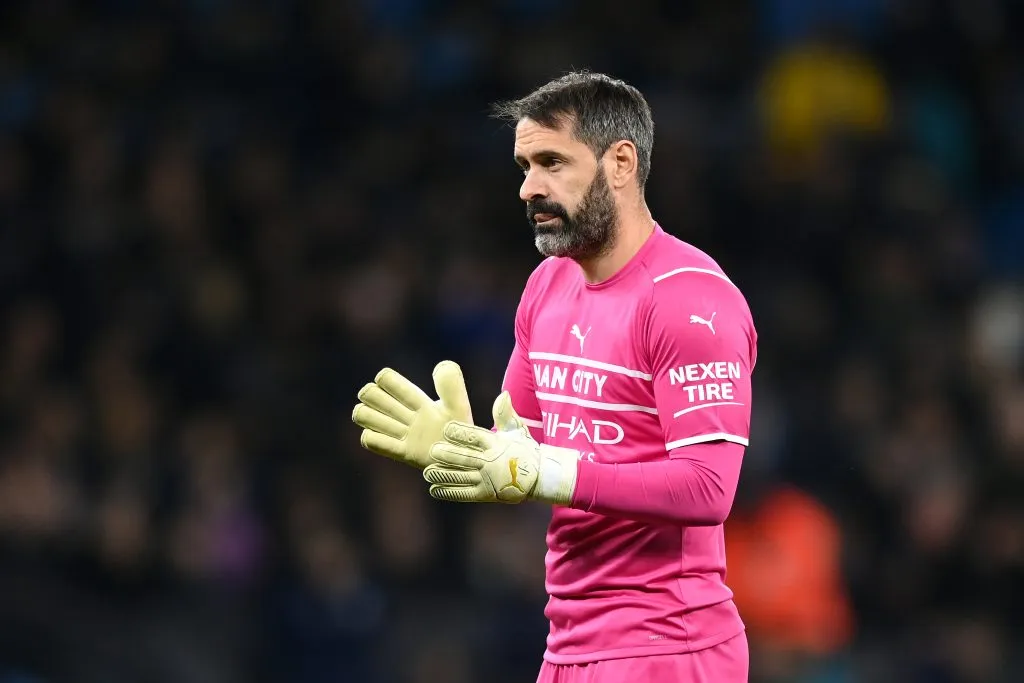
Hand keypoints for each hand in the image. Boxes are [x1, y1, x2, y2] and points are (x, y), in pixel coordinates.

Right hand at [352, 360, 472, 469]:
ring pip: (364, 415)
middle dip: (374, 397)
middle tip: (394, 410)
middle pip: (370, 395)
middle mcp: (406, 416)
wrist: (466, 460)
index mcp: (418, 401)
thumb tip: (438, 367)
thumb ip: (451, 383)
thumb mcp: (459, 404)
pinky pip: (372, 442)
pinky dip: (372, 438)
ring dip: (371, 417)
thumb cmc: (462, 431)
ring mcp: (402, 435)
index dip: (386, 380)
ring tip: (391, 425)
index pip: (387, 380)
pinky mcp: (403, 454)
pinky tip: (390, 441)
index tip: (405, 393)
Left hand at [423, 391, 577, 504]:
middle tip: (433, 450)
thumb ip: (505, 414)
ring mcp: (488, 480)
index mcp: (496, 444)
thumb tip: (503, 394)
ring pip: (463, 477)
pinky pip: (465, 494)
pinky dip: (449, 492)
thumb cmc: (523, 449)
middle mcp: (491, 462)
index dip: (461, 433)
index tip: (446, 428)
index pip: (477, 437)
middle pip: (467, 457)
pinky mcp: (485, 494)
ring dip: (445, 475)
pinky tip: (434, 488)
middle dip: (449, 455)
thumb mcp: (517, 429)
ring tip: (427, 472)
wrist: (540, 477)